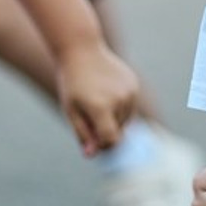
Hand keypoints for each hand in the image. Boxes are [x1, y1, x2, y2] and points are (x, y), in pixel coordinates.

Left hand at [56, 40, 138, 156]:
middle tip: (89, 115)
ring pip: (126, 120)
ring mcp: (129, 91)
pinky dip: (121, 106)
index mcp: (100, 107)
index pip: (111, 140)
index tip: (94, 143)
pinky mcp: (134, 84)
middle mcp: (119, 100)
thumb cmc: (72, 82)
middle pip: (119, 130)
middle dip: (106, 130)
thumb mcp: (71, 110)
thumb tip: (92, 155)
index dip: (104, 146)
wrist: (82, 50)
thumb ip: (83, 134)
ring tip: (98, 101)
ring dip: (114, 119)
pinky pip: (130, 106)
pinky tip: (107, 91)